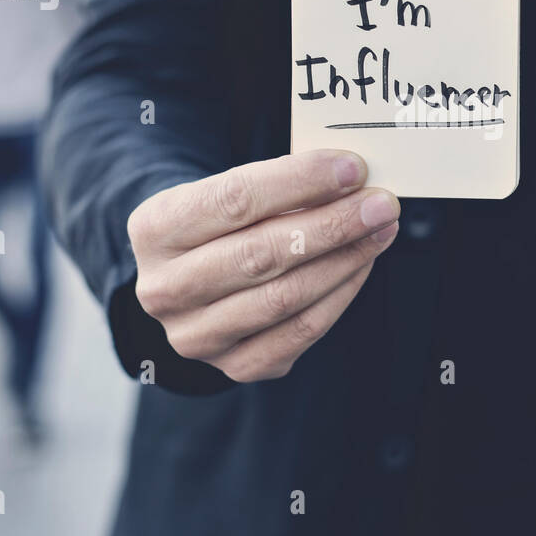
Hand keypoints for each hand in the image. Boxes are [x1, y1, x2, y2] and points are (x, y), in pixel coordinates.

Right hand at [127, 150, 398, 381]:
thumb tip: (349, 178)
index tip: (352, 169)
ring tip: (380, 230)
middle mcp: (164, 289)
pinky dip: (340, 295)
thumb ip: (277, 183)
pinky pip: (301, 332)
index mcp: (154, 229)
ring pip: (285, 297)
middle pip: (262, 254)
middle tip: (380, 204)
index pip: (235, 200)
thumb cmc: (218, 223)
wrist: (189, 278)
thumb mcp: (223, 189)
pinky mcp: (235, 366)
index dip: (300, 182)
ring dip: (345, 260)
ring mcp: (197, 336)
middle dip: (333, 225)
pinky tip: (361, 265)